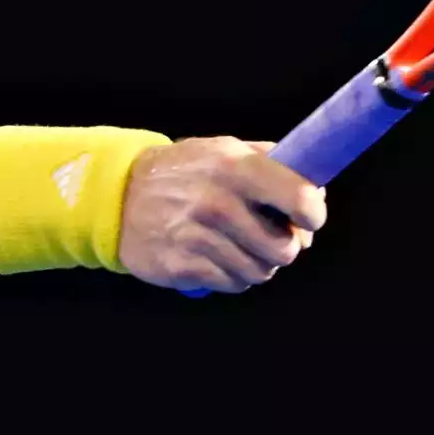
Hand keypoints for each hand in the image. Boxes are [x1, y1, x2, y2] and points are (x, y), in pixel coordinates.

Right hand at [117, 137, 326, 293]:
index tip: (308, 219)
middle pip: (284, 248)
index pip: (298, 197)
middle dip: (284, 246)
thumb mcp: (223, 150)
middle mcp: (217, 202)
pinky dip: (232, 276)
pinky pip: (233, 284)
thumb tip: (315, 189)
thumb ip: (270, 162)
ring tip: (239, 246)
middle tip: (270, 237)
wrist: (119, 196)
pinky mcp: (183, 266)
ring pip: (260, 271)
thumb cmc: (182, 172)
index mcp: (234, 167)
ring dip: (257, 264)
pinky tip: (218, 257)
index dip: (312, 214)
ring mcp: (198, 237)